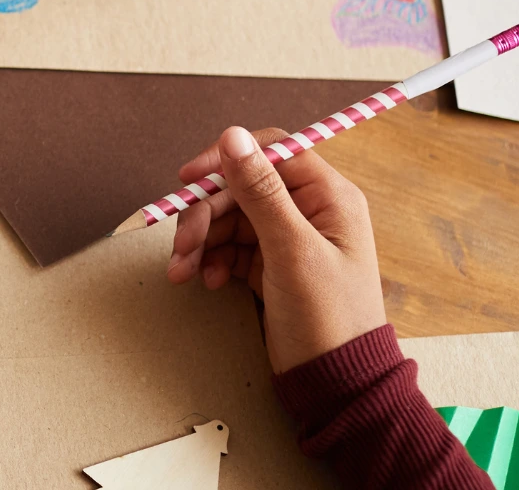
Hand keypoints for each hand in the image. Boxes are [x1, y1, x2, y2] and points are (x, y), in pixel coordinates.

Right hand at [167, 126, 387, 372]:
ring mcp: (288, 238)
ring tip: (183, 271)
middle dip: (206, 214)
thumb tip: (232, 135)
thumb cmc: (328, 318)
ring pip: (230, 218)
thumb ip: (261, 191)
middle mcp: (309, 210)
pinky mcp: (272, 264)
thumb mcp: (291, 251)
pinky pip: (230, 246)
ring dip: (201, 240)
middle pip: (241, 188)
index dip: (227, 159)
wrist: (335, 384)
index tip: (189, 178)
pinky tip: (206, 280)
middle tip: (183, 244)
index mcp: (328, 197)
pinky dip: (211, 259)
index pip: (271, 152)